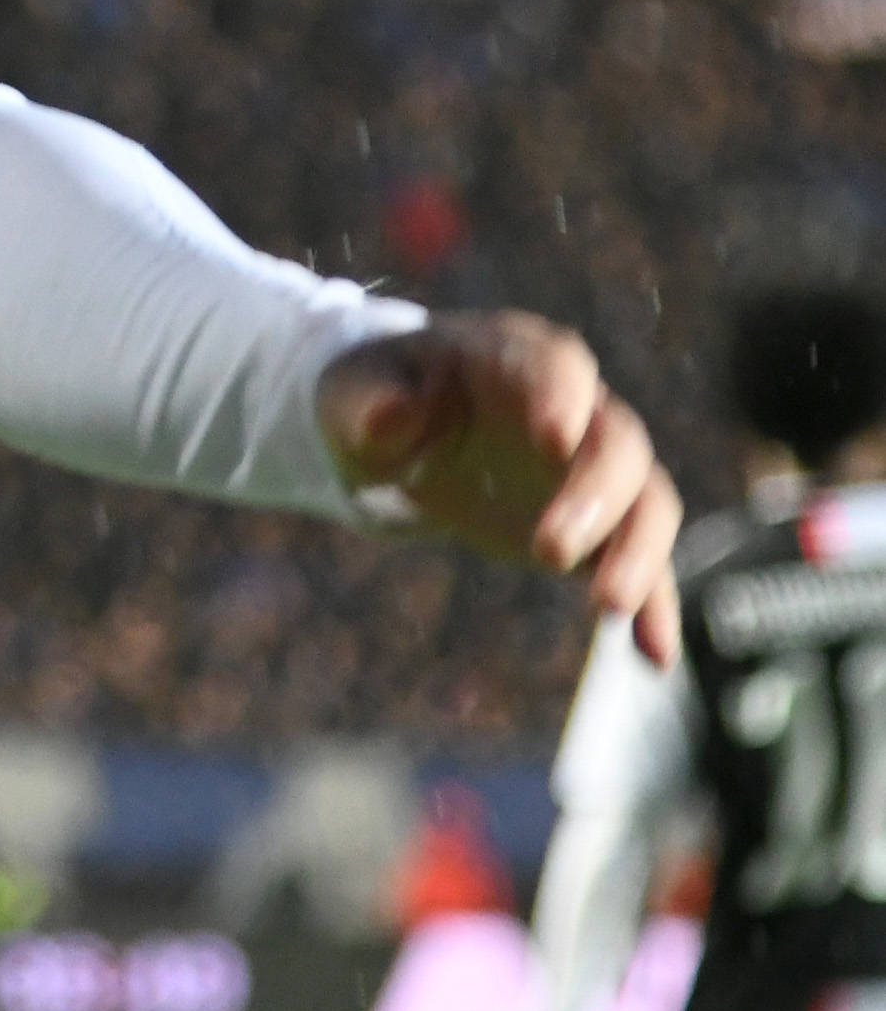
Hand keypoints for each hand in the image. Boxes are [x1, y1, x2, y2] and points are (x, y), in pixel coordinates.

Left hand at [318, 308, 680, 664]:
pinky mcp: (600, 526)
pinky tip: (654, 654)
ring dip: (637, 552)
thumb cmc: (374, 400)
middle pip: (617, 442)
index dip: (560, 395)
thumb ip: (373, 402)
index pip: (556, 363)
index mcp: (512, 356)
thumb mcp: (354, 394)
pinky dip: (656, 604)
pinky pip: (645, 562)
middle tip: (547, 551)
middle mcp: (574, 407)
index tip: (553, 438)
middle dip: (595, 495)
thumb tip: (394, 413)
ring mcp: (593, 467)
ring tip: (605, 606)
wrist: (396, 438)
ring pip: (647, 501)